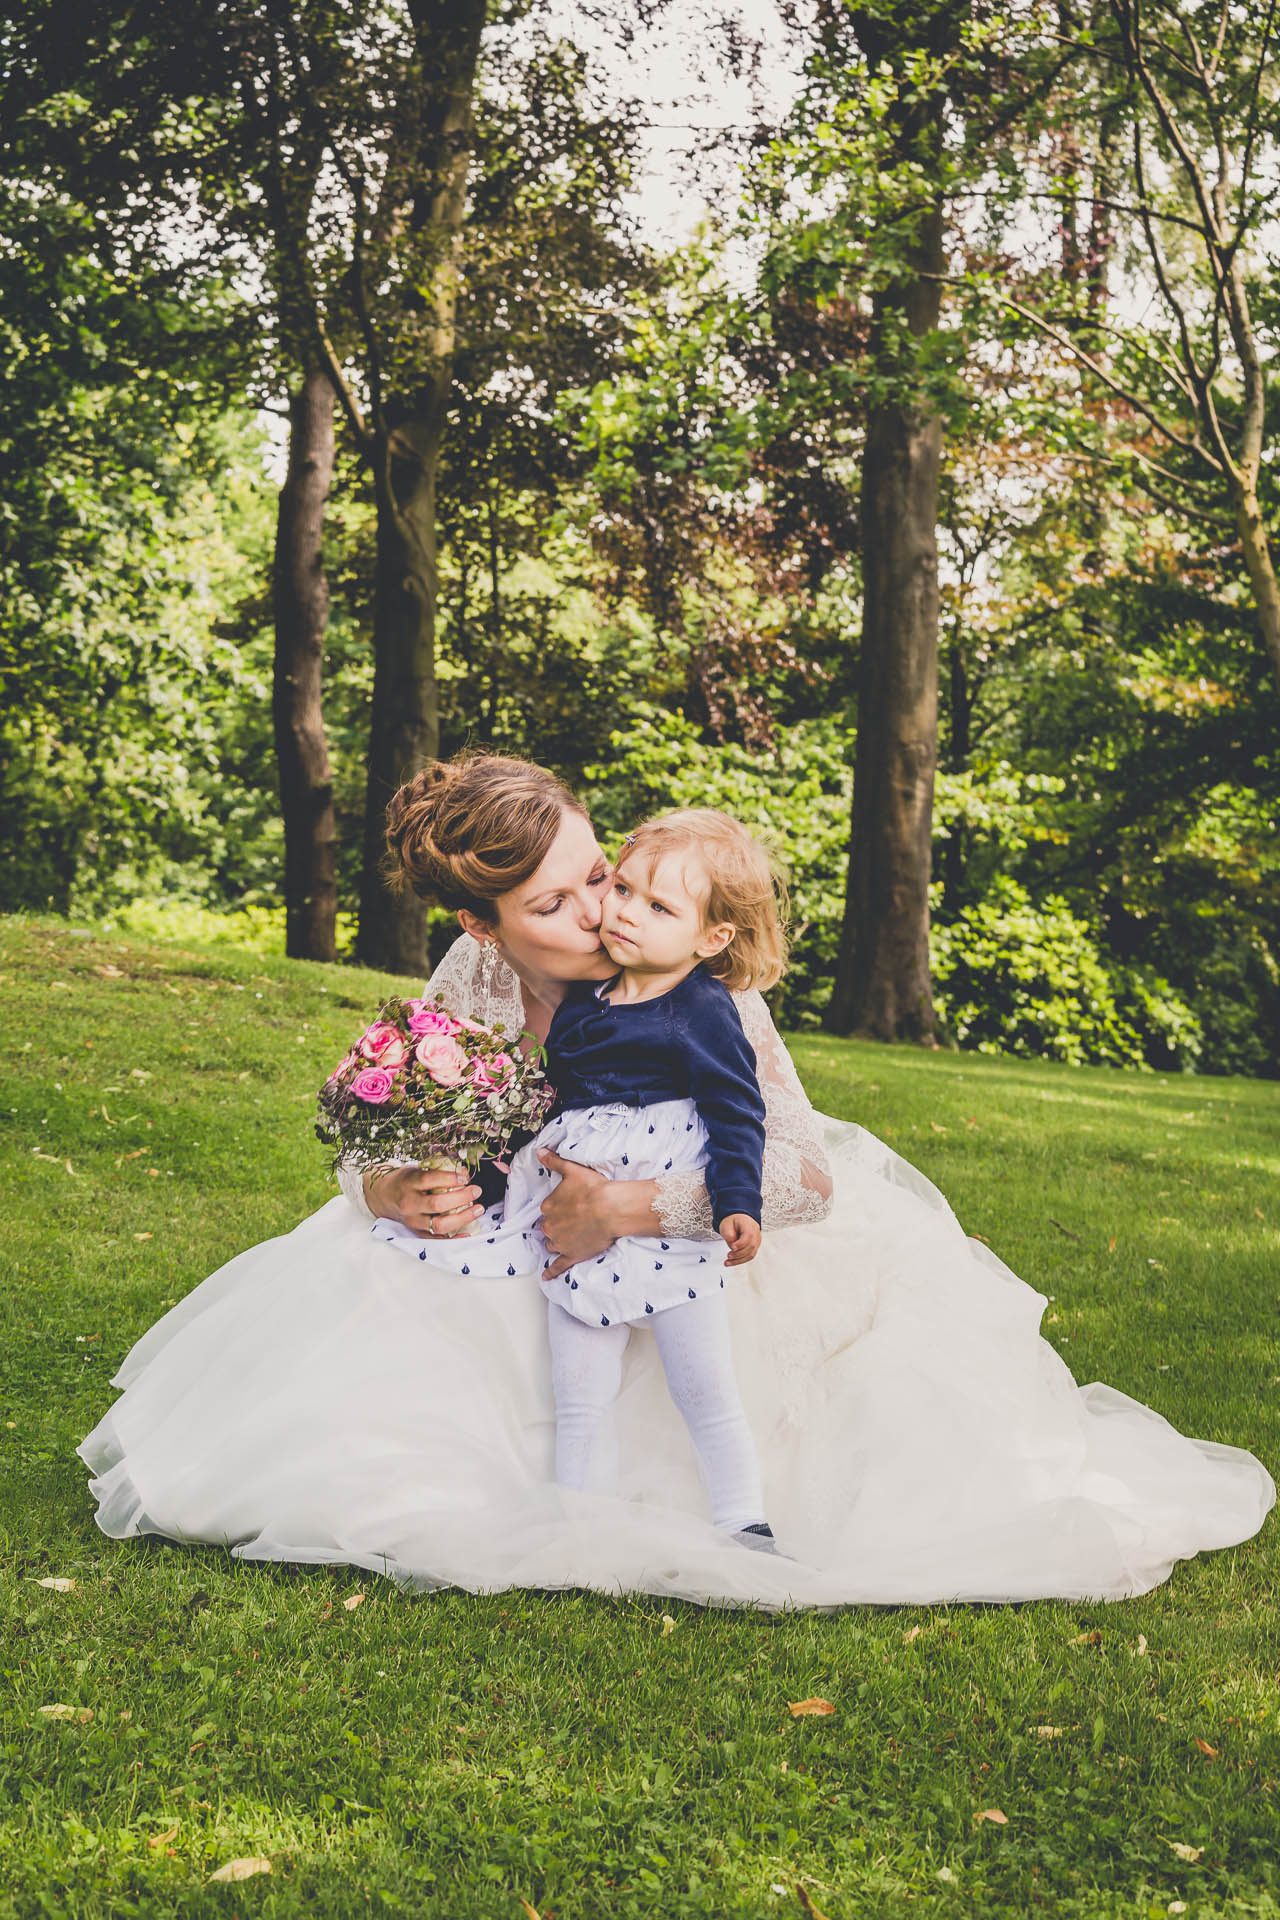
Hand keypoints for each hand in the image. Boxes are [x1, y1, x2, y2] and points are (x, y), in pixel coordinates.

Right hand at [364, 1164, 483, 1238]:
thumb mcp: (418, 1169)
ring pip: (438, 1225)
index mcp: (409, 1183)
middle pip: (437, 1204)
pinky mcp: (416, 1232)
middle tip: (476, 1191)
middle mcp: (409, 1204)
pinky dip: (453, 1238)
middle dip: (461, 1198)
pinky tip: (467, 1233)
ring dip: (462, 1218)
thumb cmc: (406, 1181)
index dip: (450, 1178)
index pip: (430, 1180)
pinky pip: (436, 1239)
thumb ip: (439, 1171)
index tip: (465, 1178)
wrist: (384, 1196)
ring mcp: (413, 1220)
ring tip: (478, 1209)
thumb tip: (464, 1173)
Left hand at [537, 1148, 614, 1278]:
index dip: (558, 1208)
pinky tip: (546, 1277)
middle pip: (548, 1227)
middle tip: (571, 1221)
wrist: (610, 1209)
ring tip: (567, 1239)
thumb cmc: (593, 1188)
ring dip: (556, 1241)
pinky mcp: (572, 1255)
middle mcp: (550, 1226)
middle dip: (557, 1225)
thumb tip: (539, 1151)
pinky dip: (551, 1272)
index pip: (548, 1209)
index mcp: (548, 1207)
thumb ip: (554, 1161)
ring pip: (552, 1244)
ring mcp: (560, 1243)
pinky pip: (558, 1266)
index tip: (568, 1206)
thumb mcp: (572, 1170)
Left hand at [719, 1213, 759, 1266]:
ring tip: (728, 1262)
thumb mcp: (726, 1225)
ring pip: (751, 1254)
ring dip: (739, 1260)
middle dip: (739, 1254)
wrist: (738, 1219)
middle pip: (751, 1246)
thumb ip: (729, 1235)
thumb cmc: (732, 1221)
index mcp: (749, 1225)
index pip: (749, 1236)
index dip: (741, 1243)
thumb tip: (733, 1247)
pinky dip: (740, 1260)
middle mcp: (756, 1233)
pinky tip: (732, 1262)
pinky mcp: (754, 1247)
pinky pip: (749, 1256)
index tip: (732, 1247)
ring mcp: (756, 1241)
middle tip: (729, 1255)